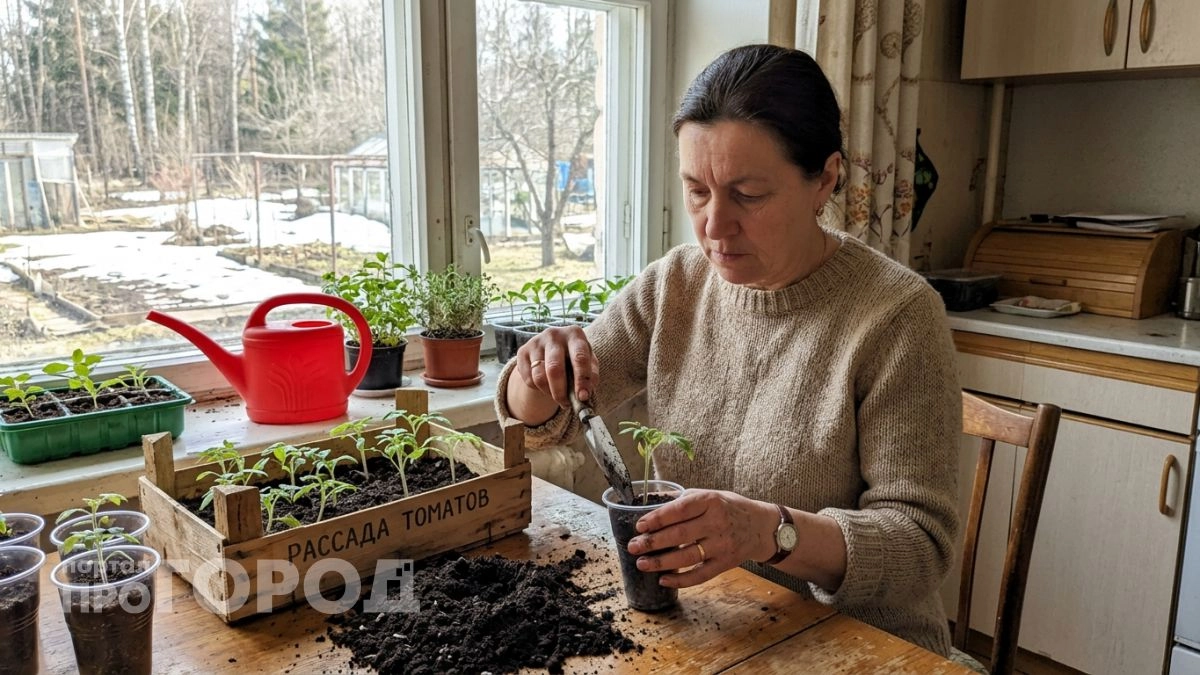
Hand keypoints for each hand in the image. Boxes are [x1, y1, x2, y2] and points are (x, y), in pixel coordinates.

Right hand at [514, 325, 598, 407]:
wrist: (552, 347)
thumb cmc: (574, 357)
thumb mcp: (589, 362)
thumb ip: (590, 377)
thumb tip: (584, 395)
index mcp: (574, 334)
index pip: (579, 357)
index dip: (582, 379)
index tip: (582, 397)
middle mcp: (554, 335)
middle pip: (554, 369)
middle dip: (560, 392)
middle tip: (566, 404)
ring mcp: (536, 342)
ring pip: (539, 377)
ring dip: (549, 393)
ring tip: (558, 395)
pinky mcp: (522, 351)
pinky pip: (528, 379)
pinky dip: (538, 389)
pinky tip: (545, 385)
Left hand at [626, 489, 777, 587]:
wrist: (761, 527)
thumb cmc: (729, 508)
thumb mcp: (709, 495)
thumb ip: (681, 499)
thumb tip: (648, 501)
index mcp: (710, 501)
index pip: (679, 510)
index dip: (657, 519)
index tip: (639, 526)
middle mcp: (717, 523)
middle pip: (680, 535)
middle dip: (653, 542)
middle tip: (633, 547)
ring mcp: (722, 545)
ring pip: (687, 557)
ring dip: (661, 562)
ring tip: (642, 564)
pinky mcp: (726, 563)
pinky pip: (700, 575)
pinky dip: (681, 580)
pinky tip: (664, 580)